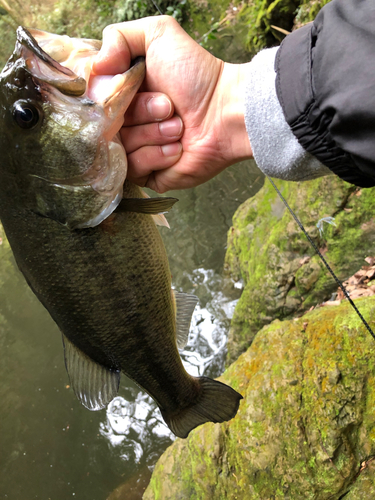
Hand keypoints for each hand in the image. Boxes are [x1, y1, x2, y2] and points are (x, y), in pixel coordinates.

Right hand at [93, 16, 252, 192]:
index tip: (130, 84)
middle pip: (104, 125)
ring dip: (153, 133)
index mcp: (121, 93)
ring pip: (119, 147)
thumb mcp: (157, 34)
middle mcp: (124, 122)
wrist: (226, 112)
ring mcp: (135, 149)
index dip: (110, 94)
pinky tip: (178, 148)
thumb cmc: (197, 75)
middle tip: (169, 106)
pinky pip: (133, 169)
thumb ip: (118, 36)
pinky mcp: (148, 175)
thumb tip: (96, 68)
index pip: (92, 99)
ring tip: (179, 127)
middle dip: (140, 112)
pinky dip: (157, 155)